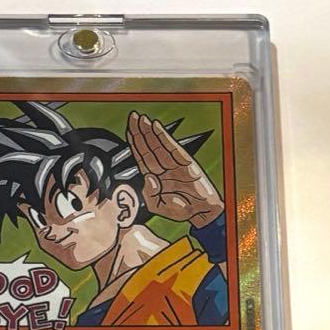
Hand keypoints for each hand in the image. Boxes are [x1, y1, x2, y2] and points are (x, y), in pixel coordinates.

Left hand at [126, 112, 223, 227]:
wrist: (201, 212)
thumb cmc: (180, 210)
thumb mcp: (158, 206)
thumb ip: (150, 194)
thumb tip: (148, 177)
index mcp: (155, 177)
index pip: (142, 157)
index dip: (135, 143)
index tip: (129, 130)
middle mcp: (163, 168)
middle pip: (148, 147)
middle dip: (140, 132)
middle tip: (133, 117)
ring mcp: (174, 163)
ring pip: (158, 144)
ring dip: (149, 131)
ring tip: (141, 119)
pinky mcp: (185, 161)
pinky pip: (172, 147)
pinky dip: (164, 137)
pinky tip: (156, 127)